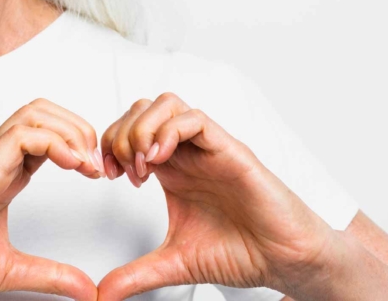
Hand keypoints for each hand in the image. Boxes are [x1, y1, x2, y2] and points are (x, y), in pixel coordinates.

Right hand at [0, 99, 103, 300]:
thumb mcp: (14, 270)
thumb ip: (51, 275)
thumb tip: (86, 289)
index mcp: (0, 176)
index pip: (44, 135)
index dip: (76, 144)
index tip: (97, 173)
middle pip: (41, 112)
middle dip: (78, 128)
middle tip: (97, 164)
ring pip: (33, 114)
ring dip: (70, 131)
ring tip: (87, 164)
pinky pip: (21, 136)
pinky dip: (55, 142)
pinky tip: (71, 165)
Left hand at [96, 92, 338, 299]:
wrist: (283, 261)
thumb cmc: (240, 251)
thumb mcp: (173, 263)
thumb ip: (136, 274)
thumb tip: (104, 294)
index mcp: (171, 170)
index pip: (128, 132)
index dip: (108, 146)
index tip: (107, 176)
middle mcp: (187, 154)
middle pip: (141, 110)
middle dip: (120, 135)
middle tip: (123, 172)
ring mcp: (208, 150)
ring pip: (165, 105)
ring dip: (142, 130)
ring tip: (141, 167)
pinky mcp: (230, 152)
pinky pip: (195, 120)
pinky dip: (169, 133)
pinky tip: (159, 162)